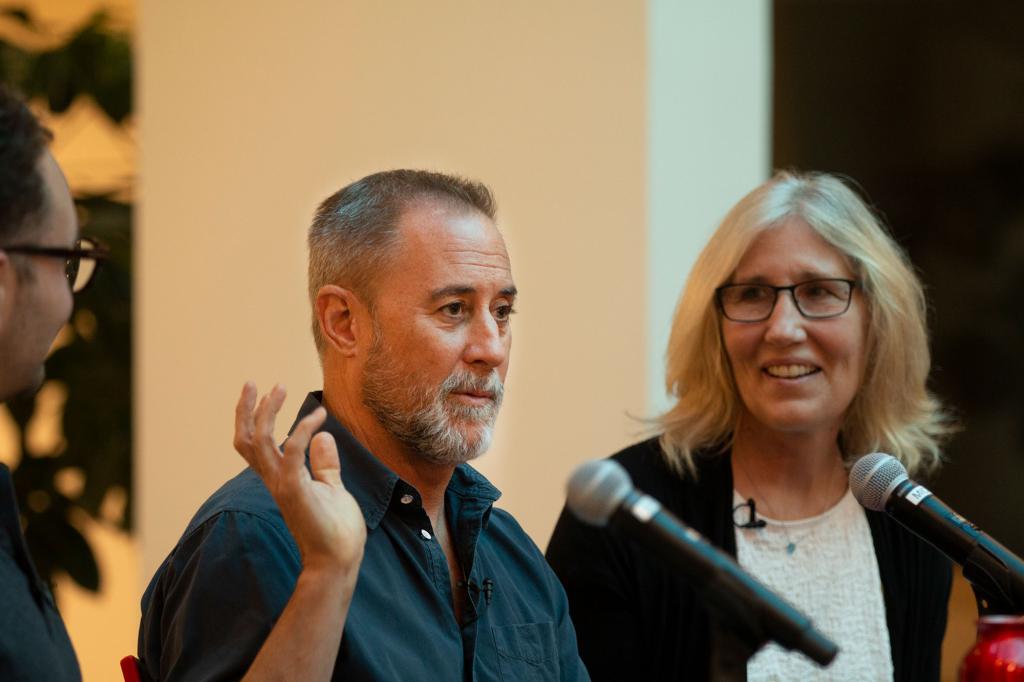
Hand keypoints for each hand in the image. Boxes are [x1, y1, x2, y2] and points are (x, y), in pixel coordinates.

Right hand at [233, 382, 365, 575]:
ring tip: (279, 388)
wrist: (338, 562)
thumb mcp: (332, 488)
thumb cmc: (336, 530)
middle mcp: (276, 481)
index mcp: (281, 480)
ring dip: (267, 412)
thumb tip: (323, 437)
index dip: (252, 419)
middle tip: (253, 383)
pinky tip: (319, 417)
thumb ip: (325, 464)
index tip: (263, 394)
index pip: (254, 446)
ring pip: (260, 443)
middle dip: (247, 411)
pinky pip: (293, 453)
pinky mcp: (297, 491)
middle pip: (247, 441)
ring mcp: (284, 486)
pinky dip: (302, 430)